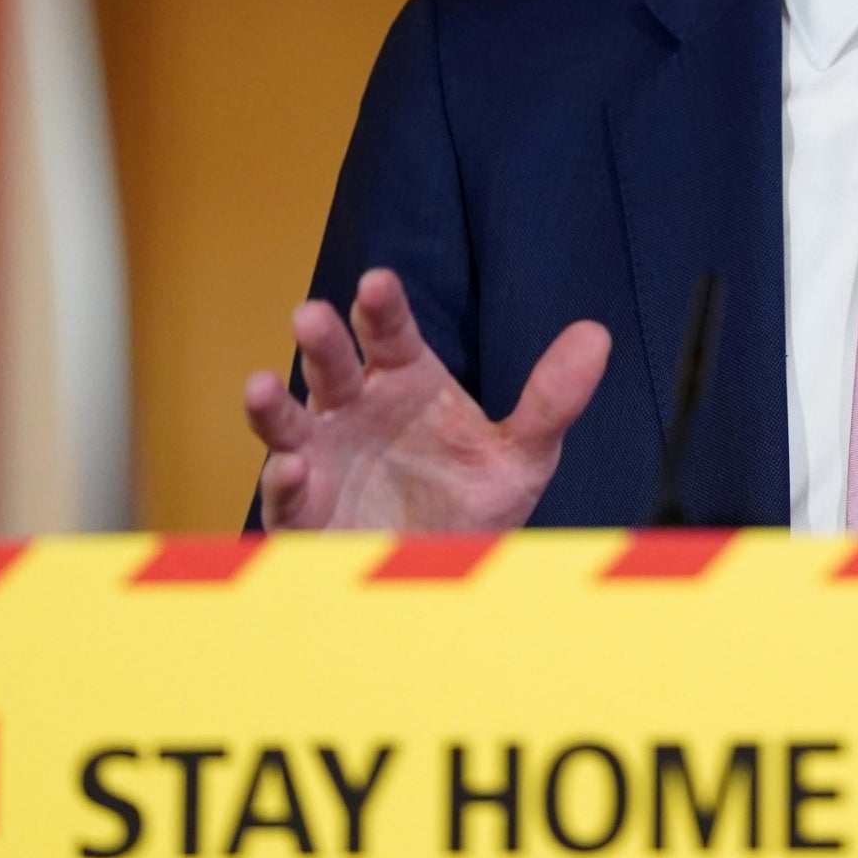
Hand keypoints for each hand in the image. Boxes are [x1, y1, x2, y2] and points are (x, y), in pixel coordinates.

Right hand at [242, 268, 609, 531]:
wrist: (446, 575)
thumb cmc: (474, 500)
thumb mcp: (522, 454)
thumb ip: (551, 398)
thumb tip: (597, 336)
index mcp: (404, 380)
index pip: (390, 331)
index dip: (381, 307)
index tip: (378, 282)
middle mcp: (356, 408)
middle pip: (333, 364)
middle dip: (321, 339)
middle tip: (312, 314)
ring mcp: (323, 456)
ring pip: (289, 422)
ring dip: (271, 405)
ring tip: (260, 386)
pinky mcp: (304, 510)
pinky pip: (285, 492)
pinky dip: (283, 480)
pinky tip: (292, 468)